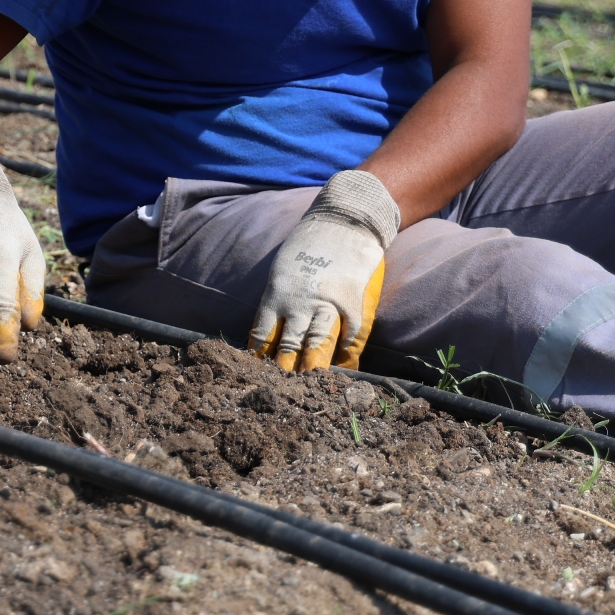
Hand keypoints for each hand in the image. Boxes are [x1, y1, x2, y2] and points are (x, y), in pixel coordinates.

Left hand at [249, 170, 397, 370]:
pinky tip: (344, 371)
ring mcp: (329, 303)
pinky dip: (347, 357)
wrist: (345, 220)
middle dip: (285, 371)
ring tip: (309, 390)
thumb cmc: (310, 246)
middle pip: (289, 345)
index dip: (261, 358)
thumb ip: (278, 300)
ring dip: (313, 369)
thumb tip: (268, 332)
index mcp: (277, 294)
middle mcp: (300, 301)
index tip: (258, 376)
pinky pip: (351, 338)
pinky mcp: (355, 303)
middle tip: (280, 394)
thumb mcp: (283, 270)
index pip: (263, 334)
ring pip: (318, 344)